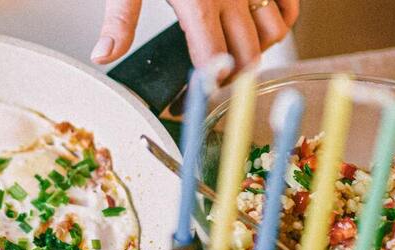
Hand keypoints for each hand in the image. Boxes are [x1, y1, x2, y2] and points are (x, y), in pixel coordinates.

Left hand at [91, 0, 298, 73]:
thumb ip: (120, 19)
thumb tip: (104, 54)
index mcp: (197, 3)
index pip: (213, 61)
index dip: (209, 84)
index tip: (200, 95)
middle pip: (248, 55)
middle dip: (235, 75)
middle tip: (217, 82)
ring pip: (274, 32)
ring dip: (259, 51)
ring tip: (236, 58)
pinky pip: (289, 5)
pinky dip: (280, 22)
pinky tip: (258, 29)